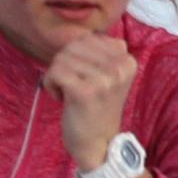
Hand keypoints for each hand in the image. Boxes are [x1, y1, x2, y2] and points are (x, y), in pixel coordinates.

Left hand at [44, 34, 138, 170]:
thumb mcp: (107, 75)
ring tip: (70, 94)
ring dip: (58, 77)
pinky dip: (51, 85)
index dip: (79, 57)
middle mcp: (119, 67)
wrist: (99, 145)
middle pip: (72, 47)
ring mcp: (104, 79)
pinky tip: (62, 99)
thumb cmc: (97, 108)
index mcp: (127, 60)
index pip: (88, 38)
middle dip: (65, 66)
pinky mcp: (86, 91)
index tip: (87, 78)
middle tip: (76, 87)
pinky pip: (55, 72)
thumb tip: (78, 33)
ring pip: (61, 58)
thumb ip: (98, 51)